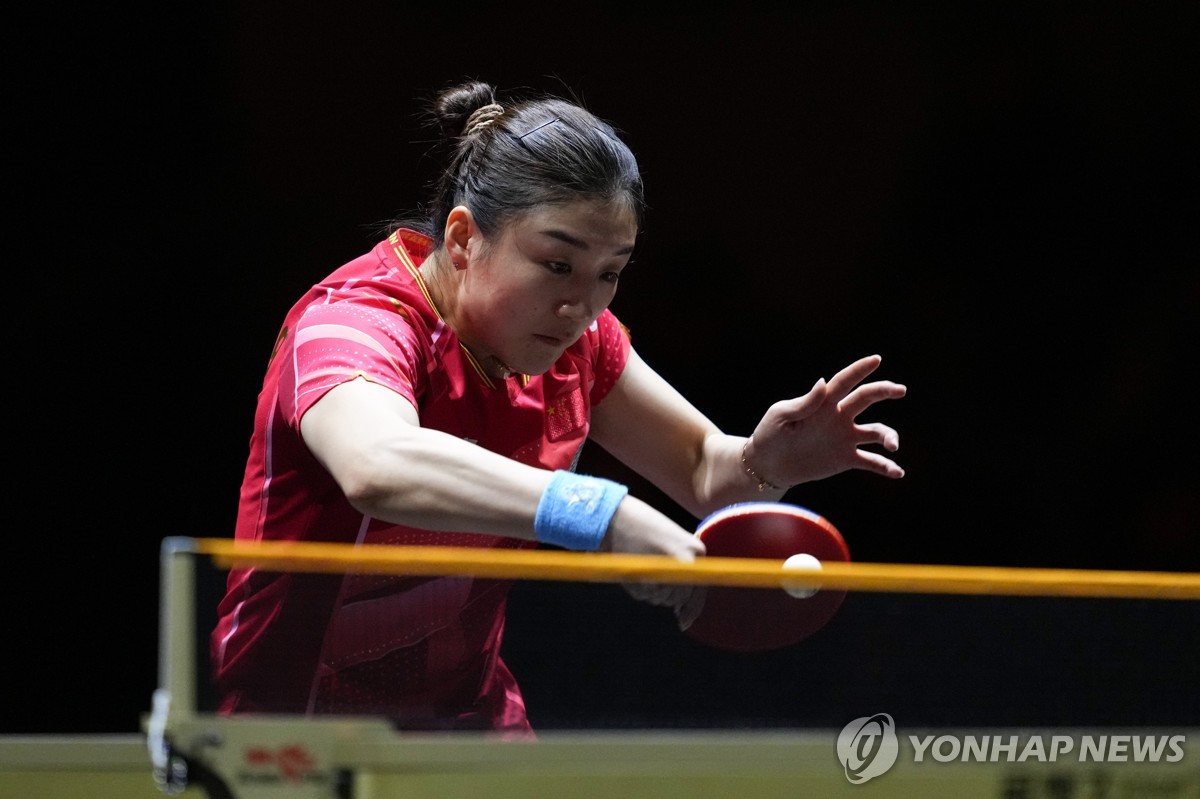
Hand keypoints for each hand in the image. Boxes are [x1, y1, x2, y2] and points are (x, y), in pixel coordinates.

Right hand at [602, 495, 705, 615]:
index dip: (691, 609)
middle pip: (679, 597)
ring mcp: (666, 571)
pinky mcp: (647, 578)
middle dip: (665, 594)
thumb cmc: (642, 526)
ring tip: (640, 563)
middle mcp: (687, 562)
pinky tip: (632, 567)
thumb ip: (680, 567)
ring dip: (650, 590)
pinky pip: (645, 596)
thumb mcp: (670, 542)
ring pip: (661, 599)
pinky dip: (638, 588)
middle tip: (649, 573)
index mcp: (696, 550)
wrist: (615, 516)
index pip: (699, 589)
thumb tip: (680, 609)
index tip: (682, 622)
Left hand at [745, 354, 905, 486]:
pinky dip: (886, 466)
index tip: (876, 359)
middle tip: (901, 390)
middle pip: (866, 398)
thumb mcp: (781, 416)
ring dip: (888, 436)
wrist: (767, 465)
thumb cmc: (770, 435)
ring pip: (876, 431)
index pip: (844, 382)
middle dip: (884, 391)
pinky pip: (871, 461)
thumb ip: (804, 403)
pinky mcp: (845, 459)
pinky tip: (898, 473)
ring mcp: (844, 438)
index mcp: (822, 403)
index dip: (859, 369)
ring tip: (892, 446)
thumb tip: (822, 381)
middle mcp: (838, 417)